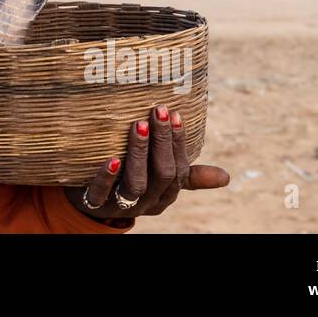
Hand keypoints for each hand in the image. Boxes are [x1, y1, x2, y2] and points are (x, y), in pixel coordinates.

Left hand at [65, 106, 228, 219]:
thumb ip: (187, 174)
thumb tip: (227, 177)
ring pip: (136, 183)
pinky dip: (107, 177)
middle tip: (158, 111)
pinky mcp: (95, 204)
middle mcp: (147, 202)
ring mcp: (121, 205)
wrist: (91, 203)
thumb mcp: (159, 178)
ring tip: (137, 125)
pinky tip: (112, 159)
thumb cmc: (130, 181)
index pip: (179, 170)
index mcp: (165, 195)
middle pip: (162, 174)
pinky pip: (101, 194)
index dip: (178, 143)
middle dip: (162, 142)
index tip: (176, 114)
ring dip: (139, 153)